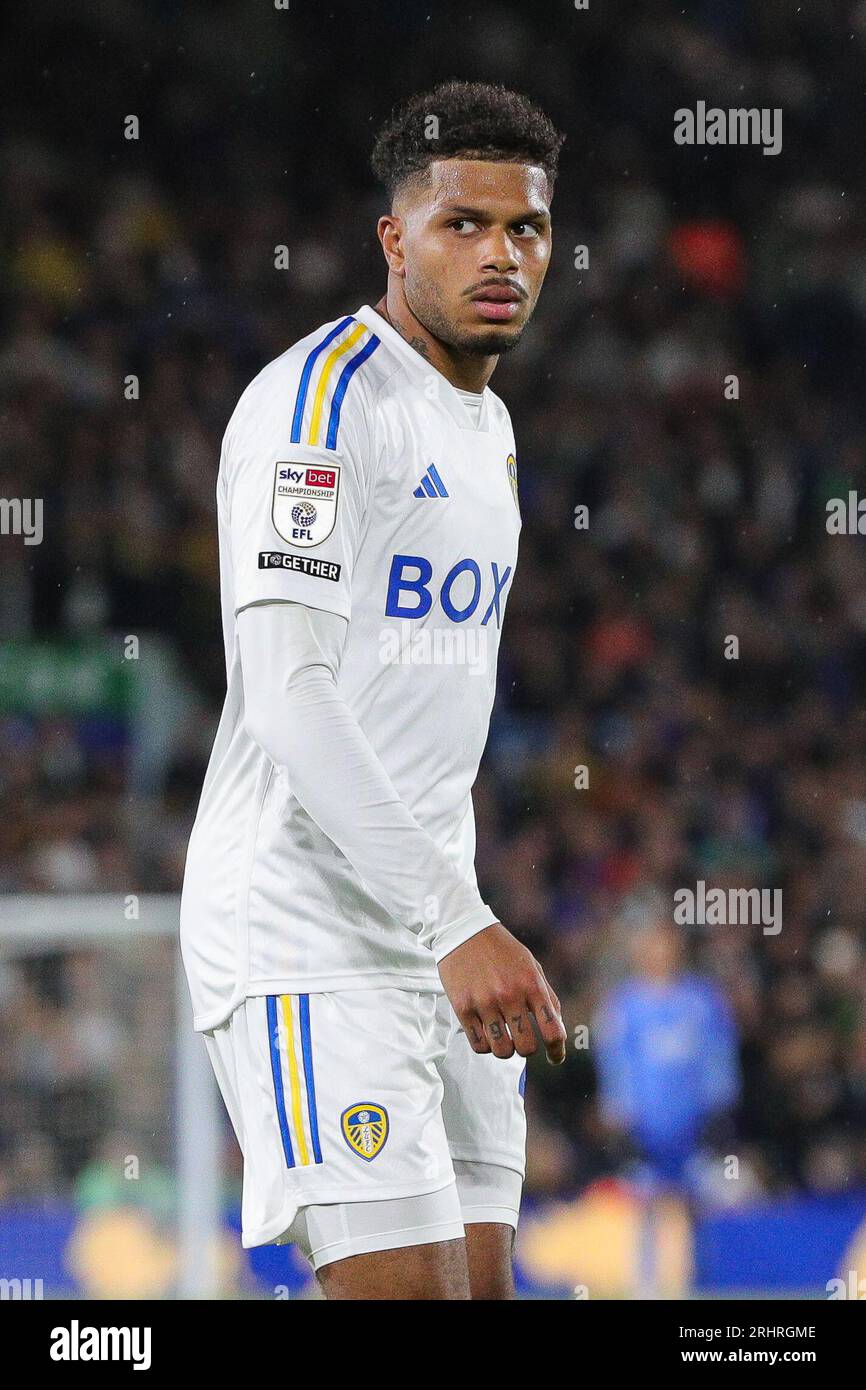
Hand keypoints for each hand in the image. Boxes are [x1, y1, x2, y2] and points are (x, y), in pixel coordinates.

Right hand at [438, 922, 566, 1063]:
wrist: (463, 930)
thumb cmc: (501, 949)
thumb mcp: (531, 966)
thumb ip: (546, 996)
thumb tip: (557, 1028)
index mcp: (531, 984)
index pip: (553, 1031)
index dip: (557, 1051)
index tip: (554, 1057)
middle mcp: (509, 995)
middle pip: (527, 1047)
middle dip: (527, 1049)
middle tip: (522, 1041)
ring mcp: (484, 1002)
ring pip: (502, 1051)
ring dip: (505, 1049)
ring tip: (503, 1038)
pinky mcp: (462, 1007)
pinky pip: (478, 1045)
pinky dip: (485, 1045)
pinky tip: (487, 1033)